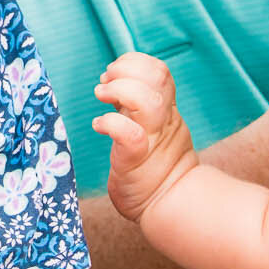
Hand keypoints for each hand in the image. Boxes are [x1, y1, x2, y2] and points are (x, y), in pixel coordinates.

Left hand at [96, 52, 197, 223]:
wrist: (170, 206)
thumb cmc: (154, 169)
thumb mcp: (153, 129)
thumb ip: (140, 108)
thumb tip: (114, 83)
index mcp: (165, 112)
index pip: (160, 72)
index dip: (135, 63)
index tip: (113, 72)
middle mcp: (162, 121)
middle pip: (158, 78)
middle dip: (127, 69)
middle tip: (105, 80)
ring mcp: (151, 140)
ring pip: (148, 101)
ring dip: (120, 90)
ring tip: (101, 96)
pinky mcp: (137, 161)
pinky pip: (130, 135)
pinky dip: (110, 123)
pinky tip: (98, 125)